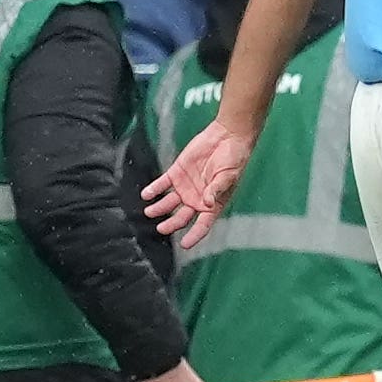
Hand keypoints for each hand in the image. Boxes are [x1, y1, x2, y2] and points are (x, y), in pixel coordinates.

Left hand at [141, 119, 253, 248]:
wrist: (227, 137)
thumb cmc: (235, 158)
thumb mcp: (229, 176)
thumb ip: (217, 189)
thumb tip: (207, 202)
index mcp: (212, 203)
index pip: (202, 224)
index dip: (194, 235)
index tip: (185, 244)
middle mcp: (196, 198)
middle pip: (181, 217)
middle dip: (171, 224)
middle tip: (161, 228)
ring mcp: (185, 186)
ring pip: (168, 203)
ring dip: (158, 208)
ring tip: (149, 211)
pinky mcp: (177, 173)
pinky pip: (162, 184)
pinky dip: (153, 190)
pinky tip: (147, 194)